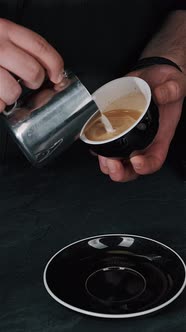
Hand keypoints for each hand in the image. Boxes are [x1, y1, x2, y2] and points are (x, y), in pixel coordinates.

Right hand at [0, 19, 63, 111]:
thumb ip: (20, 46)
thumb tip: (49, 68)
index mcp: (3, 30)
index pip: (39, 46)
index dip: (54, 64)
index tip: (57, 75)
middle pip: (33, 72)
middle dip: (35, 83)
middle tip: (27, 83)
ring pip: (14, 92)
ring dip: (12, 96)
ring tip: (3, 88)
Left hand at [98, 64, 185, 181]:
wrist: (153, 78)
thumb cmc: (166, 86)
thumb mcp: (174, 85)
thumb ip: (172, 90)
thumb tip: (160, 95)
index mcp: (159, 138)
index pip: (154, 160)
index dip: (145, 166)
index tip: (136, 160)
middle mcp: (143, 142)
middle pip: (132, 169)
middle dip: (120, 172)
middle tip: (112, 164)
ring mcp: (128, 138)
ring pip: (116, 160)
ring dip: (106, 163)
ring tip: (101, 155)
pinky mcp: (116, 130)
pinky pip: (105, 145)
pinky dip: (98, 149)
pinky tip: (94, 144)